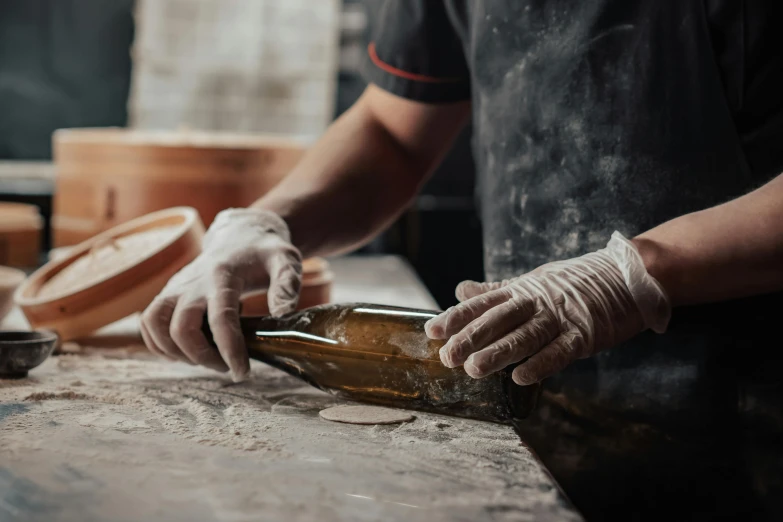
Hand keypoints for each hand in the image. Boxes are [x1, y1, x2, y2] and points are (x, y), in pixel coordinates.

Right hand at [140, 208, 301, 381]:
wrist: (239, 235)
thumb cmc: (264, 252)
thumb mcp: (285, 260)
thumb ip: (287, 284)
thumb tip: (284, 314)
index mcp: (223, 276)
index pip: (221, 318)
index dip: (229, 349)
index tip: (243, 373)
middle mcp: (193, 282)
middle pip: (181, 328)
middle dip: (203, 357)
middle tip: (227, 367)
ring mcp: (176, 287)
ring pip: (155, 325)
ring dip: (177, 352)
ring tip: (206, 359)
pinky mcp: (168, 293)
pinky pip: (149, 323)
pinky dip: (161, 344)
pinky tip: (187, 351)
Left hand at [425, 232, 670, 385]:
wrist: (627, 276)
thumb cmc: (575, 283)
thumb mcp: (532, 281)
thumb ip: (496, 291)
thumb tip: (461, 290)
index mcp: (522, 290)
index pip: (483, 304)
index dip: (457, 317)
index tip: (432, 331)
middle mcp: (536, 301)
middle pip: (498, 320)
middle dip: (471, 338)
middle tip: (447, 356)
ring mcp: (561, 317)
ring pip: (524, 335)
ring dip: (498, 353)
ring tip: (474, 369)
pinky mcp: (585, 333)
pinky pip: (560, 350)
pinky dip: (540, 363)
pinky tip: (520, 377)